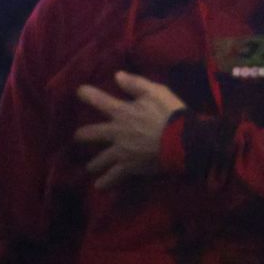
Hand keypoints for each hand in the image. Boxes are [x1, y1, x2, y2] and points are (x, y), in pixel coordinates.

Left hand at [75, 72, 186, 190]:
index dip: (86, 94)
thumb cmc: (171, 114)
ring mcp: (121, 151)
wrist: (184, 141)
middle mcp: (116, 132)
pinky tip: (100, 187)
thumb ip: (135, 84)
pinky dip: (107, 182)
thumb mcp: (156, 92)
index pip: (97, 100)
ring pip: (101, 158)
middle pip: (91, 133)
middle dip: (82, 135)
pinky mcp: (130, 167)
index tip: (79, 92)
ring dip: (94, 163)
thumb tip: (117, 76)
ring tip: (90, 168)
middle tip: (78, 137)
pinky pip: (115, 176)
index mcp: (121, 112)